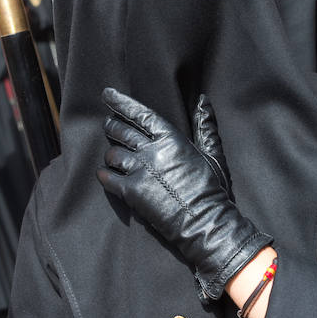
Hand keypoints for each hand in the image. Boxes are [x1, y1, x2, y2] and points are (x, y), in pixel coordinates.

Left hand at [97, 88, 271, 300]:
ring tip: (113, 157)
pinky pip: (108, 178)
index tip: (107, 94)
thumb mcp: (212, 154)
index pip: (140, 114)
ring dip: (111, 154)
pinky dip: (104, 175)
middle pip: (121, 131)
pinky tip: (106, 175)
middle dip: (112, 126)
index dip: (121, 103)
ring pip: (112, 154)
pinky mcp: (131, 192)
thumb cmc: (212, 188)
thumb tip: (203, 101)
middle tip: (108, 125)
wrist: (206, 223)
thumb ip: (205, 127)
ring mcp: (140, 171)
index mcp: (171, 138)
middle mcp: (152, 150)